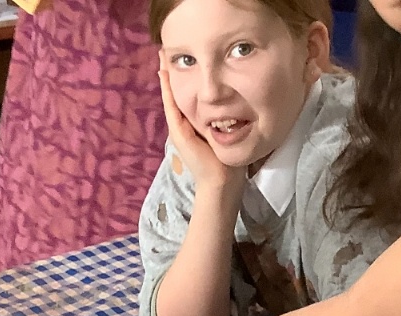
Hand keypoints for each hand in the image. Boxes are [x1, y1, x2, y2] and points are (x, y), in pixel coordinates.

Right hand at [158, 63, 244, 196]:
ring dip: (166, 76)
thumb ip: (227, 119)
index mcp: (194, 123)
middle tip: (166, 50)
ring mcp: (179, 128)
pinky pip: (172, 106)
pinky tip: (165, 75)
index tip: (182, 58)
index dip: (183, 76)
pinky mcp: (179, 132)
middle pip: (175, 92)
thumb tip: (238, 104)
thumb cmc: (227, 161)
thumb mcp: (227, 133)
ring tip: (162, 56)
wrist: (221, 181)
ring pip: (170, 96)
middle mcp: (184, 124)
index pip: (186, 95)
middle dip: (171, 72)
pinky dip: (167, 91)